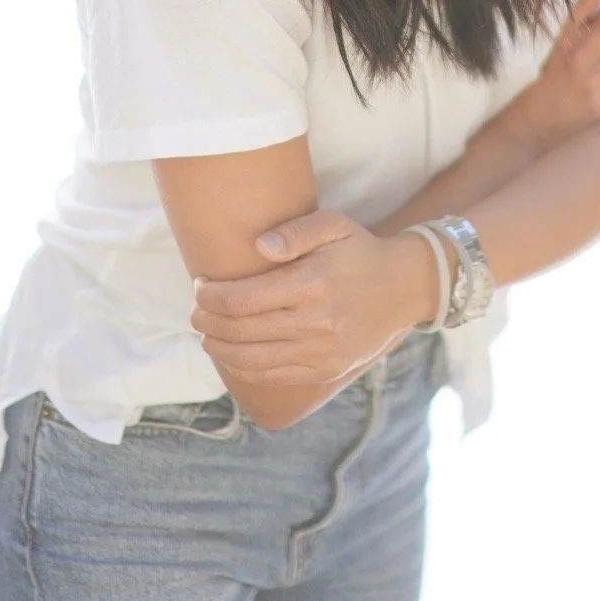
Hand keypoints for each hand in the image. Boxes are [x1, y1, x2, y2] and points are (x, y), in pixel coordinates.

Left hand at [189, 211, 434, 386]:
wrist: (404, 288)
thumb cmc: (360, 251)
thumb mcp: (334, 225)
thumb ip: (295, 231)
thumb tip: (258, 246)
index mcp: (313, 284)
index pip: (243, 299)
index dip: (210, 295)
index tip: (199, 285)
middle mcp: (317, 323)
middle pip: (241, 330)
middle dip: (207, 321)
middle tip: (194, 310)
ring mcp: (321, 352)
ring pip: (251, 359)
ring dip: (218, 348)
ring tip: (205, 333)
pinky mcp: (325, 370)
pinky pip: (272, 375)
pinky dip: (242, 368)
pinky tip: (230, 354)